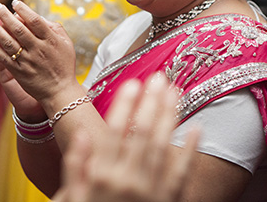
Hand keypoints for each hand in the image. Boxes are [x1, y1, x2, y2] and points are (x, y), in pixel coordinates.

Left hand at [0, 0, 77, 105]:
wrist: (60, 92)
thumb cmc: (64, 65)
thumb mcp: (66, 44)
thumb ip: (55, 28)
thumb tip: (39, 16)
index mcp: (51, 40)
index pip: (35, 20)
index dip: (24, 10)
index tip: (15, 2)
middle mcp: (38, 50)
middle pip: (19, 29)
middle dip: (6, 16)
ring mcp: (28, 61)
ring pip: (8, 42)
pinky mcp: (19, 73)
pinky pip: (4, 58)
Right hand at [53, 75, 199, 201]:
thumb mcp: (70, 199)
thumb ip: (75, 167)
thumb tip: (82, 135)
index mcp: (102, 175)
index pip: (114, 131)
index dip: (124, 105)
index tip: (132, 83)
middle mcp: (127, 180)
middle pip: (142, 132)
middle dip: (151, 102)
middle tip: (160, 77)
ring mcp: (150, 191)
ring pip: (163, 146)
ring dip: (170, 116)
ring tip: (176, 92)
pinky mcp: (167, 201)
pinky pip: (181, 173)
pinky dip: (190, 150)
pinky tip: (197, 128)